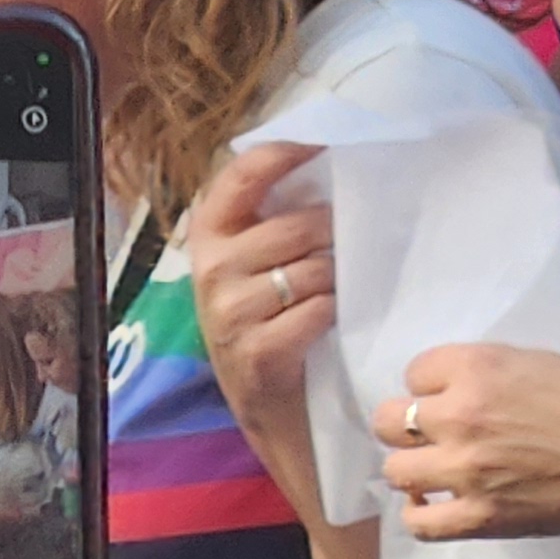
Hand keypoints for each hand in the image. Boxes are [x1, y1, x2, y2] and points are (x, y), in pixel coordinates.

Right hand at [184, 142, 335, 479]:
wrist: (276, 415)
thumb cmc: (278, 328)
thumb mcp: (264, 269)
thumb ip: (280, 222)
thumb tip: (338, 164)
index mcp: (209, 238)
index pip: (241, 176)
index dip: (284, 152)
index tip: (328, 142)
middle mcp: (210, 272)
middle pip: (295, 225)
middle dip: (335, 232)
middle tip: (350, 248)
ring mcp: (228, 315)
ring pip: (313, 268)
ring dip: (339, 279)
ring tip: (341, 293)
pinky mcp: (255, 355)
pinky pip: (315, 311)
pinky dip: (334, 315)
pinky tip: (334, 324)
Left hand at [379, 342, 559, 540]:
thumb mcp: (536, 363)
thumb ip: (484, 375)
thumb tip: (446, 393)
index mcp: (477, 368)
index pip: (415, 372)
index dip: (432, 386)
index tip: (453, 396)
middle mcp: (460, 416)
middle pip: (388, 421)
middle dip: (407, 427)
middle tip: (434, 435)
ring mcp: (464, 469)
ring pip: (395, 470)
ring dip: (413, 469)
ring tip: (437, 470)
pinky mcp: (478, 515)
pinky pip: (418, 522)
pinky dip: (420, 514)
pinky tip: (435, 505)